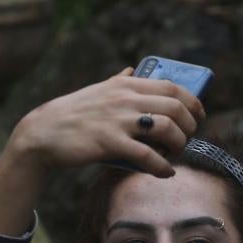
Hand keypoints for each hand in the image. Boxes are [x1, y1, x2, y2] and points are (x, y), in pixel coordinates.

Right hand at [0, 68, 204, 234]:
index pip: (172, 87)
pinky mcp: (108, 143)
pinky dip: (162, 166)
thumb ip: (119, 81)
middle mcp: (124, 98)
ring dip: (179, 145)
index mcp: (125, 84)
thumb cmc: (73, 114)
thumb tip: (134, 69)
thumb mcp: (98, 91)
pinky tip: (165, 172)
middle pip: (175, 108)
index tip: (199, 115)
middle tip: (188, 139)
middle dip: (189, 126)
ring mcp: (117, 120)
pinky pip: (146, 155)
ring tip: (176, 155)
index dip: (193, 102)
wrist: (43, 133)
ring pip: (166, 129)